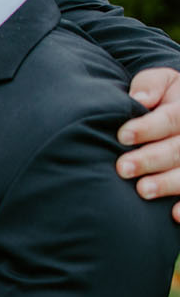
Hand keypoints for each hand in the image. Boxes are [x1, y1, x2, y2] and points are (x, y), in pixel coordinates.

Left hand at [117, 67, 179, 221]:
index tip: (122, 136)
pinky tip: (174, 215)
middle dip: (152, 159)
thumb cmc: (163, 96)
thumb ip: (151, 86)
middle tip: (122, 168)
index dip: (149, 127)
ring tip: (142, 190)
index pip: (173, 118)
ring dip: (169, 183)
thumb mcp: (161, 81)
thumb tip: (140, 99)